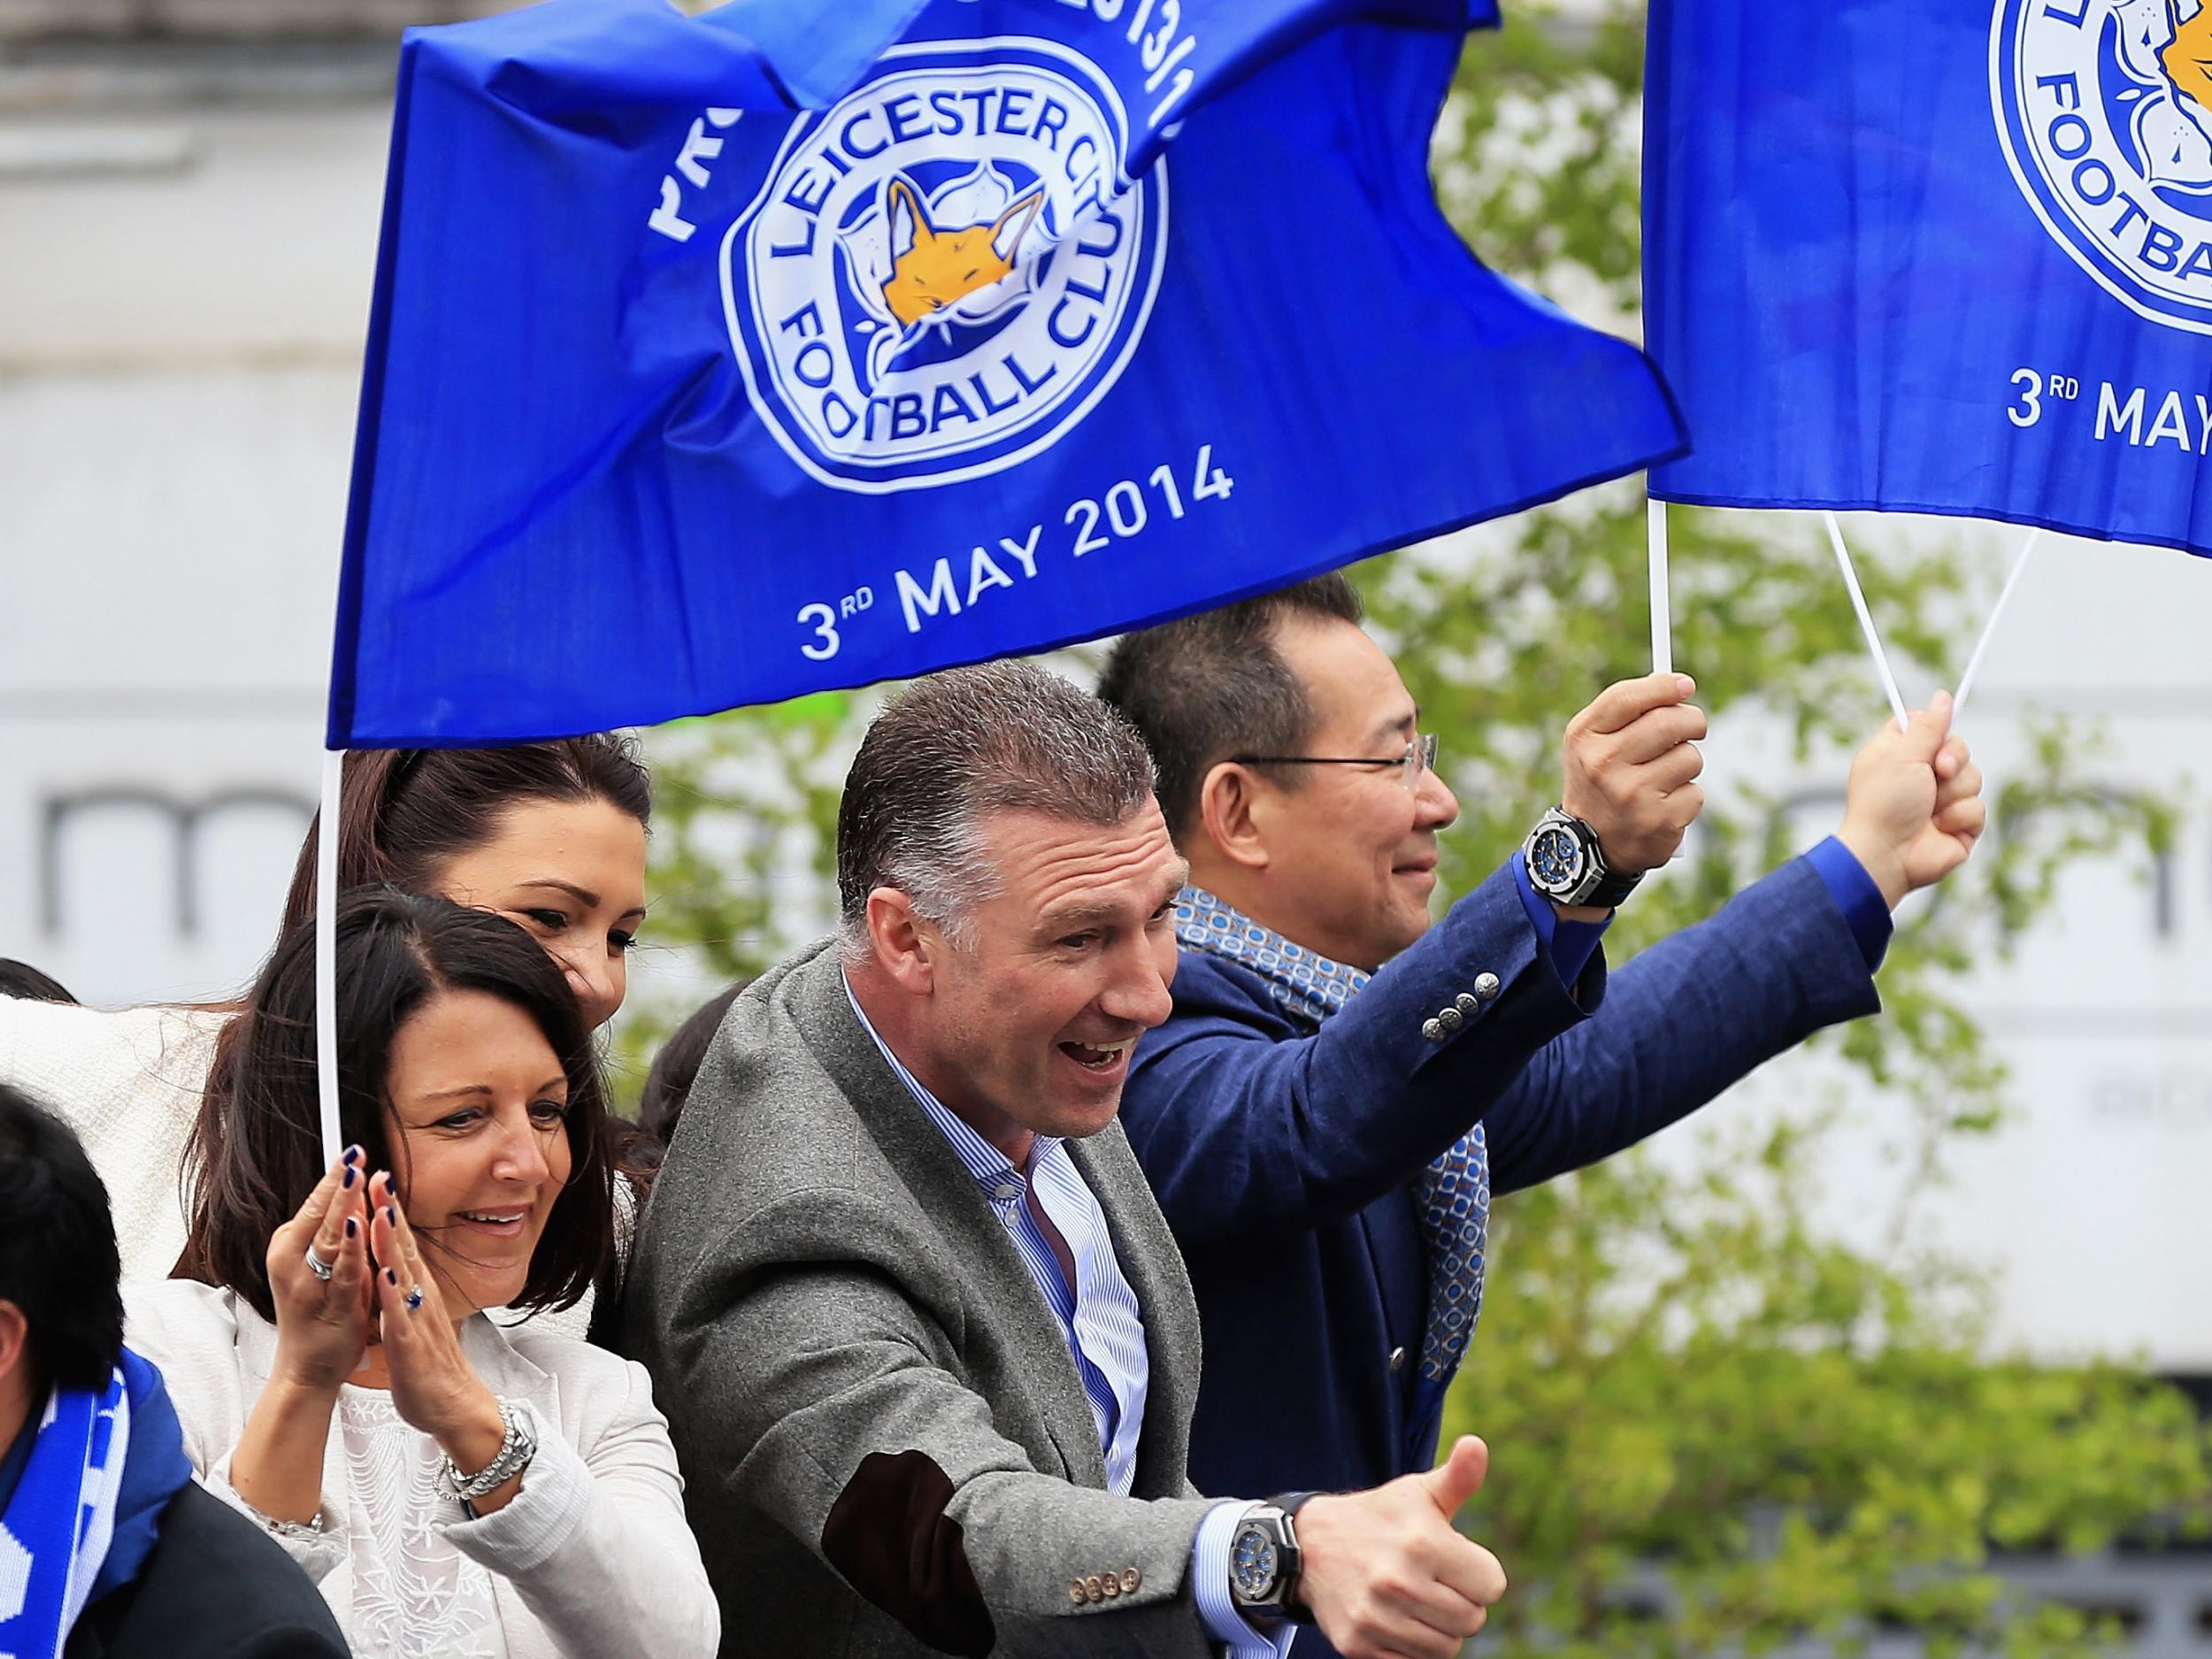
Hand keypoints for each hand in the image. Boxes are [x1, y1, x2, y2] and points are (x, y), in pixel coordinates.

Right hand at [265, 1147, 374, 1391]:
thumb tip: (352, 1191)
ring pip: (330, 1237)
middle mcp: (293, 1260)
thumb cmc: (315, 1311)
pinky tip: (361, 1226)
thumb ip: (333, 1231)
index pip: (316, 1203)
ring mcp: (309, 1282)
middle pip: (320, 1213)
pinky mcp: (331, 1302)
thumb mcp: (320, 1264)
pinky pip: (344, 1271)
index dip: (335, 1175)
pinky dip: (353, 1248)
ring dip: (345, 1206)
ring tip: (357, 1177)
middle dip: (339, 1182)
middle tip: (355, 1152)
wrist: (307, 1368)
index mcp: (291, 1246)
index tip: (352, 1149)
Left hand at [368, 1179, 514, 1508]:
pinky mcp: (412, 1348)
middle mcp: (421, 1297)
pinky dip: (393, 1297)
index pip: (402, 1242)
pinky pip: (401, 1319)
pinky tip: (385, 1278)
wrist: (453, 1404)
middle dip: (390, 1212)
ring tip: (380, 1213)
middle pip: (404, 1247)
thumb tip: (394, 1260)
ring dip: (392, 1244)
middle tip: (379, 1176)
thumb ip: (406, 1288)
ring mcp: (418, 1320)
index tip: (378, 1177)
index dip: (389, 1209)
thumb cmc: (429, 1362)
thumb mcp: (415, 1316)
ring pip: (403, 1276)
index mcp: (418, 1290)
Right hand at [1295, 1436, 1506, 1658]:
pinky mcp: (1357, 1645)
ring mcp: (1375, 1617)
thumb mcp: (1417, 1493)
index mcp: (1422, 1542)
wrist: (1309, 1545)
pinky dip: (1410, 1649)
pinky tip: (1396, 1620)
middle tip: (1434, 1582)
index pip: (1492, 1586)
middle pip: (1472, 1621)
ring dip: (1438, 1629)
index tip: (1454, 1560)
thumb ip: (1457, 1477)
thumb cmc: (1378, 1517)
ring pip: (1445, 1649)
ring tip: (1416, 1600)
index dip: (1478, 1573)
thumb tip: (1477, 1445)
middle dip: (1461, 1603)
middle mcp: (1397, 1581)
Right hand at [1560, 674, 1706, 876]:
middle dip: (1691, 720)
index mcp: (1584, 739)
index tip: (1686, 685)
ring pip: (1689, 757)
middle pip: (1669, 722)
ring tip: (1665, 776)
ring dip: (1687, 763)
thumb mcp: (1593, 742)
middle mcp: (1603, 765)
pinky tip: (1664, 804)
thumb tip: (1678, 685)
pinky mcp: (1659, 820)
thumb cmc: (1600, 780)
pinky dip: (1687, 796)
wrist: (1591, 845)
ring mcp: (1632, 794)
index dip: (1663, 686)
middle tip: (1693, 726)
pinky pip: (1695, 792)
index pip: (1627, 698)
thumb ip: (1626, 710)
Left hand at [1836, 690, 1985, 908]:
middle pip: (1959, 748)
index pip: (1928, 726)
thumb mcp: (1902, 755)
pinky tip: (1938, 829)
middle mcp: (1921, 775)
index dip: (1936, 727)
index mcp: (1899, 754)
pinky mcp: (1960, 825)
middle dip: (1953, 759)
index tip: (1934, 733)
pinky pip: (1978, 808)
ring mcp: (1942, 800)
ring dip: (1953, 792)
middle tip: (1938, 771)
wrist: (1887, 855)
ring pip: (1974, 777)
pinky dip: (1958, 817)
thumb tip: (1942, 696)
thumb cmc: (1883, 804)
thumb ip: (1927, 727)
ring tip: (1930, 810)